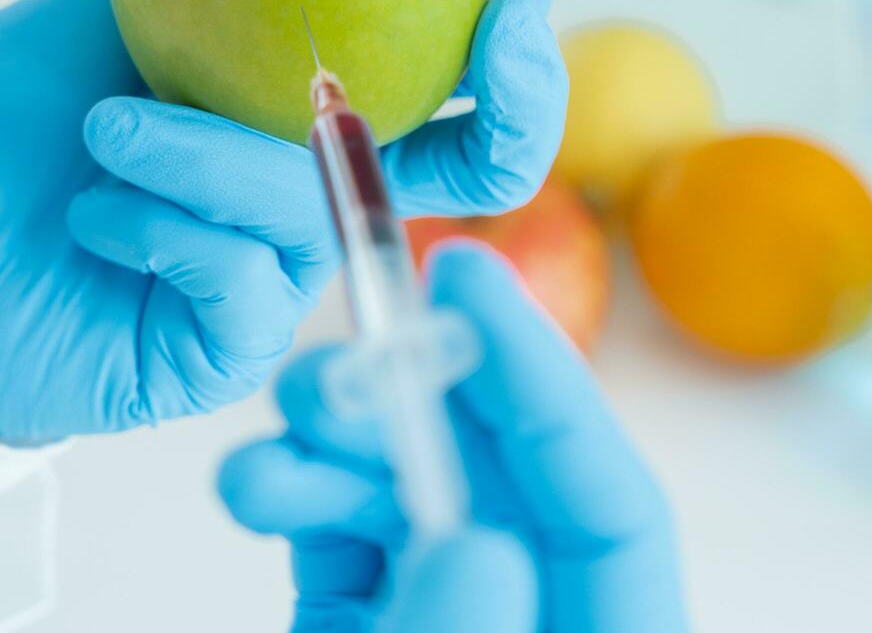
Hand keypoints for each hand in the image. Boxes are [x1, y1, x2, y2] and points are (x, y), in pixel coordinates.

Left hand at [0, 0, 565, 441]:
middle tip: (500, 33)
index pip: (439, 75)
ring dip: (210, 155)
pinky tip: (91, 213)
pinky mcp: (229, 347)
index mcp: (295, 112)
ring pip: (320, 204)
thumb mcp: (86, 10)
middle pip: (471, 167)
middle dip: (514, 96)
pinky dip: (166, 227)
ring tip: (101, 129)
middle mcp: (307, 191)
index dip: (507, 24)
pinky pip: (247, 280)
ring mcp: (278, 276)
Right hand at [218, 243, 688, 631]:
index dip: (546, 378)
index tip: (466, 274)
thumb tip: (479, 541)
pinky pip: (344, 542)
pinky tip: (260, 481)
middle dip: (418, 400)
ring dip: (339, 449)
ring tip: (277, 438)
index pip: (611, 500)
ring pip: (411, 500)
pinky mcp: (364, 624)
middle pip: (503, 478)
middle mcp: (533, 614)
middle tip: (346, 352)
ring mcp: (444, 615)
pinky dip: (299, 499)